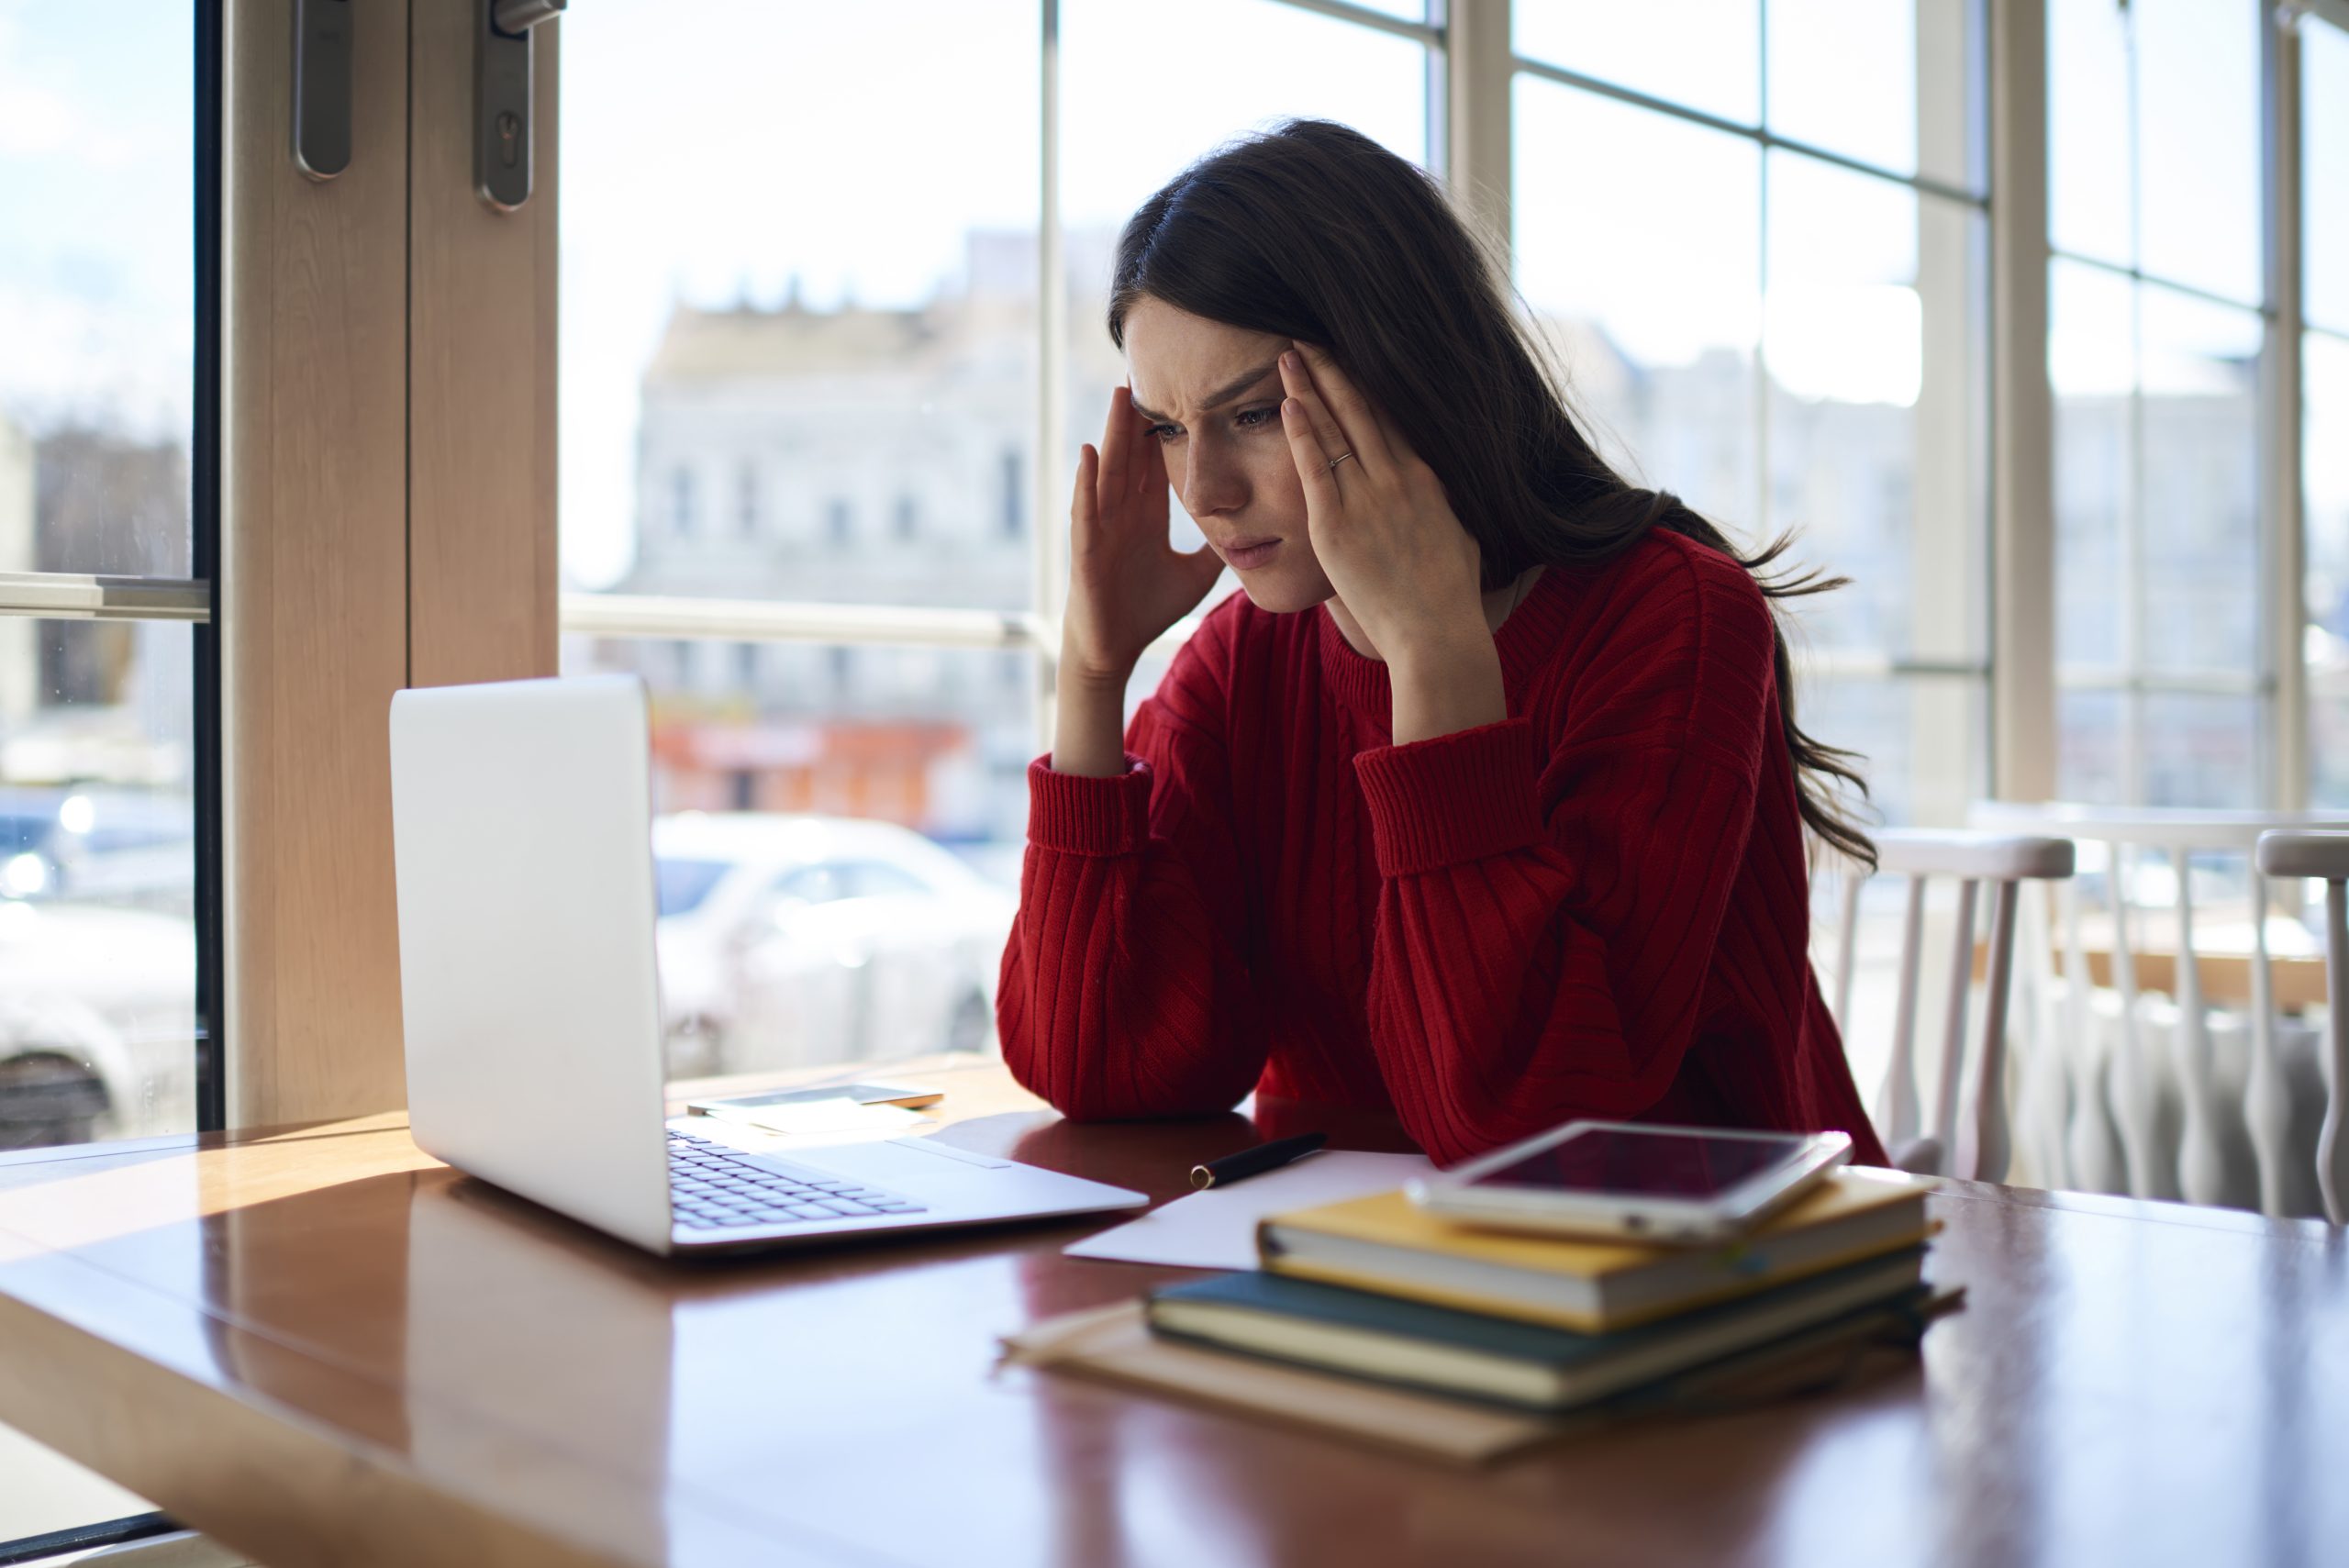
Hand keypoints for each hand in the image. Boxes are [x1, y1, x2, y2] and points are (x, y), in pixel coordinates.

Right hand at [1061, 385, 1224, 686]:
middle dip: (1141, 415)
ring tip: (1120, 395)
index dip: (1169, 428)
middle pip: (1133, 454)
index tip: (1182, 390)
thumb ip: (1217, 549)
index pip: (1158, 462)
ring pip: (1109, 471)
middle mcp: (1122, 513)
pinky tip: (1089, 454)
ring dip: (1114, 433)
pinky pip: (1086, 510)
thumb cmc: (1147, 610)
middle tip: (1151, 369)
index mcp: (1145, 516)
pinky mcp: (1087, 550)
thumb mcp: (1196, 574)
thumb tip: (1254, 531)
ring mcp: (1102, 528)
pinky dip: (1087, 483)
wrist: (1115, 648)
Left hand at [1276, 345, 1485, 662]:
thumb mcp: (1457, 537)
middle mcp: (1397, 478)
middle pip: (1359, 409)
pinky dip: (1300, 432)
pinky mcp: (1337, 524)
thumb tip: (1439, 497)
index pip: (1389, 417)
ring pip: (1333, 428)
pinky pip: (1314, 467)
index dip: (1363, 384)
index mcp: (1426, 478)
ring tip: (1287, 355)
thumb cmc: (1449, 598)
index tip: (1346, 358)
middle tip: (1307, 337)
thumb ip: (1441, 508)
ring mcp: (1367, 498)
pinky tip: (1286, 403)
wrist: (1437, 634)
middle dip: (1332, 370)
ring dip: (1308, 388)